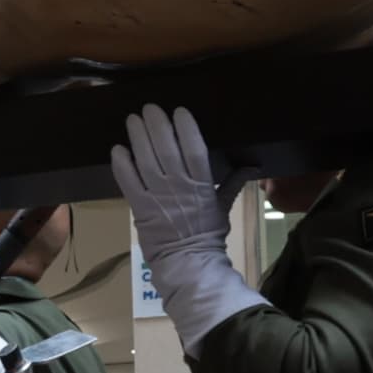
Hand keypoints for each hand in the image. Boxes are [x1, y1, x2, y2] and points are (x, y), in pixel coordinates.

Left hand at [111, 107, 258, 354]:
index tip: (179, 111)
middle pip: (166, 148)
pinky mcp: (139, 207)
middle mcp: (178, 186)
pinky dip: (122, 164)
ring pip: (145, 159)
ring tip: (133, 120)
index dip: (186, 128)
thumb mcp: (224, 206)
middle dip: (157, 125)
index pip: (194, 149)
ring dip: (138, 137)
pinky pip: (128, 181)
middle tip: (150, 109)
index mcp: (202, 184)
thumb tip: (253, 166)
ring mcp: (157, 196)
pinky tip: (118, 148)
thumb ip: (235, 182)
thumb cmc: (208, 234)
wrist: (189, 264)